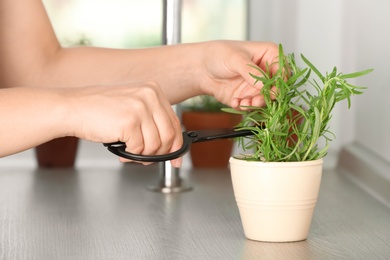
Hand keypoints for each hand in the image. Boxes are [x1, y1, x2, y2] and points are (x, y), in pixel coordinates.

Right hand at [63, 81, 182, 166]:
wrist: (72, 108)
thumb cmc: (98, 110)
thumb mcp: (131, 106)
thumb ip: (151, 121)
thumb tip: (170, 144)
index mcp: (153, 90)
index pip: (175, 122)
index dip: (177, 144)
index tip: (176, 157)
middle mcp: (150, 96)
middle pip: (170, 135)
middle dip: (160, 153)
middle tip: (146, 159)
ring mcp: (140, 108)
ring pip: (156, 145)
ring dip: (143, 156)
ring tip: (129, 152)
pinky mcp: (130, 122)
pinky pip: (140, 149)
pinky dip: (131, 155)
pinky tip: (120, 149)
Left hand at [198, 41, 279, 108]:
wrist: (201, 68)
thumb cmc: (219, 54)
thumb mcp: (236, 59)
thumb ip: (251, 72)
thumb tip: (265, 85)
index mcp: (269, 55)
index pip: (283, 70)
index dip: (280, 82)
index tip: (274, 91)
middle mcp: (266, 71)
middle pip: (276, 88)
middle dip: (268, 97)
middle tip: (257, 101)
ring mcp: (257, 85)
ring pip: (265, 100)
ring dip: (256, 104)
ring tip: (245, 103)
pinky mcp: (247, 97)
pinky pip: (251, 106)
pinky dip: (244, 107)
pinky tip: (235, 102)